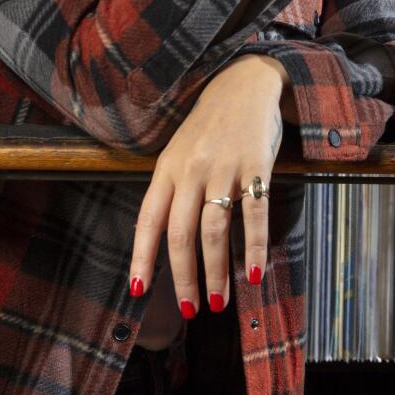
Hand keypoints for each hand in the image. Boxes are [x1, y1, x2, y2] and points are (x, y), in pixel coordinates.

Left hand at [130, 55, 284, 319]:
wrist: (244, 84)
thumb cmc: (209, 127)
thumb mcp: (179, 153)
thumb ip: (171, 192)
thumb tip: (162, 243)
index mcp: (166, 169)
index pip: (148, 219)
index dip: (142, 257)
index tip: (139, 290)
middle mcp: (190, 170)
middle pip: (181, 233)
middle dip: (183, 277)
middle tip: (189, 310)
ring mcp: (223, 168)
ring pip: (214, 230)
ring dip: (216, 271)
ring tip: (219, 300)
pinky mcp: (255, 166)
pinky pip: (254, 213)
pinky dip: (254, 246)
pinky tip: (254, 273)